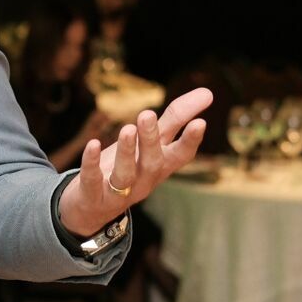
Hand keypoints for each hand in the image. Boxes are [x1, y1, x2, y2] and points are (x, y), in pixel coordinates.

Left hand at [59, 88, 211, 236]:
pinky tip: (93, 144)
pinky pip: (93, 180)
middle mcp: (143, 180)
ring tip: (127, 128)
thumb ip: (176, 118)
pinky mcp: (93, 196)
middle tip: (147, 114)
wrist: (92, 209)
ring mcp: (119, 192)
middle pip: (152, 162)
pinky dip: (93, 163)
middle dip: (151, 140)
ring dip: (126, 151)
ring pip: (125, 174)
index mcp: (160, 166)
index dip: (190, 141)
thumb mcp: (151, 143)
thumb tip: (208, 92)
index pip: (180, 155)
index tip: (200, 122)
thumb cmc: (128, 167)